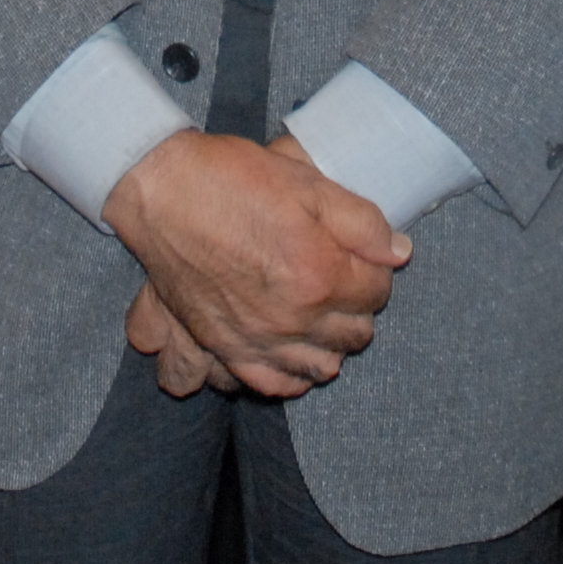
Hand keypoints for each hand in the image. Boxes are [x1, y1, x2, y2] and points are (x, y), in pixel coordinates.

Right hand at [100, 128, 405, 398]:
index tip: (365, 256)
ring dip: (330, 344)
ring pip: (320, 366)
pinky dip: (291, 375)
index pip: (376, 291)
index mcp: (320, 274)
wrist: (163, 192)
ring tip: (324, 318)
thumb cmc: (234, 180)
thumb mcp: (308, 184)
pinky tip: (294, 354)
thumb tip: (399, 252)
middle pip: (354, 334)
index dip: (377, 269)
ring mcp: (257, 338)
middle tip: (345, 280)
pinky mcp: (224, 346)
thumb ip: (361, 221)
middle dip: (358, 307)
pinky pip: (271, 384)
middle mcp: (293, 317)